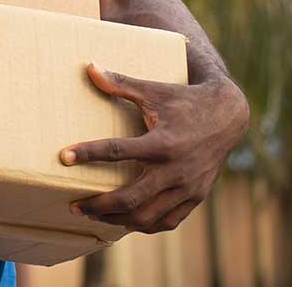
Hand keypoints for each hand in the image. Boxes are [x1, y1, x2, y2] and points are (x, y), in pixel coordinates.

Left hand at [61, 63, 248, 232]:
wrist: (228, 116)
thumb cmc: (184, 100)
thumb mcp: (153, 90)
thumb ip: (121, 83)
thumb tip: (89, 67)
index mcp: (163, 143)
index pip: (118, 152)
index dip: (88, 154)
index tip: (64, 158)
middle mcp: (176, 170)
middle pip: (131, 197)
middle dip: (99, 205)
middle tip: (74, 206)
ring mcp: (187, 187)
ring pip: (148, 216)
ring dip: (118, 220)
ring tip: (93, 216)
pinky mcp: (196, 197)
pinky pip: (168, 220)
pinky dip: (145, 224)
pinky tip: (125, 221)